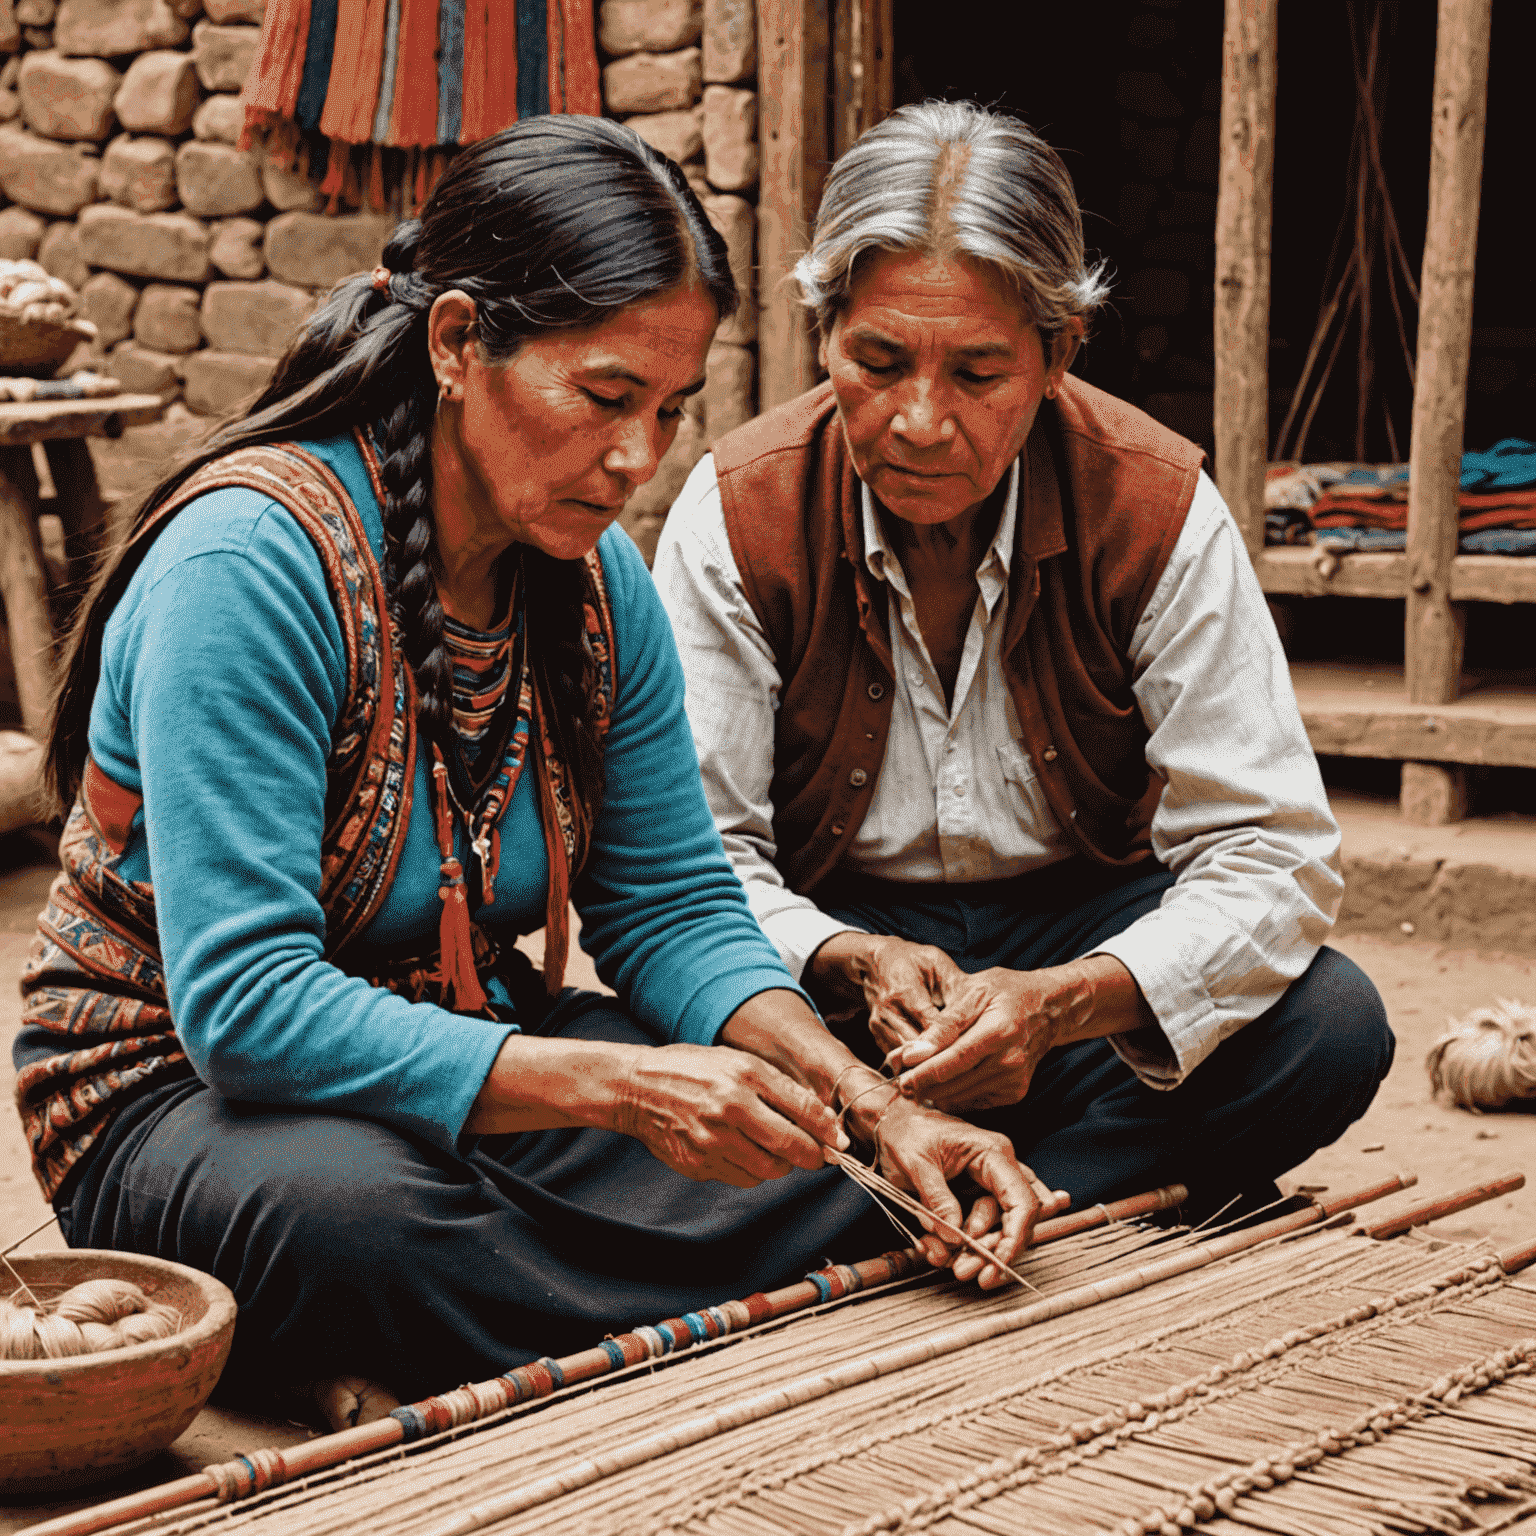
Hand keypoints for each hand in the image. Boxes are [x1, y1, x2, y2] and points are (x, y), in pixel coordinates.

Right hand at [611, 1042, 848, 1187]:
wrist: (637, 1088)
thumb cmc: (693, 1070)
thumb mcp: (739, 1062)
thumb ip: (782, 1089)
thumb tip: (824, 1122)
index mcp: (743, 1077)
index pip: (802, 1111)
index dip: (827, 1131)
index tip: (838, 1141)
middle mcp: (729, 1110)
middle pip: (791, 1149)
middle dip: (811, 1156)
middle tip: (816, 1154)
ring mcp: (712, 1142)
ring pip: (769, 1170)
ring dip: (780, 1164)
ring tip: (770, 1146)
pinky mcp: (699, 1165)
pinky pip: (742, 1178)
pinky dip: (751, 1169)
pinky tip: (741, 1150)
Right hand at [809, 932, 970, 1057]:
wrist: (877, 961)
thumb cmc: (912, 960)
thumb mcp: (936, 961)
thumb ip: (953, 985)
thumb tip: (973, 1007)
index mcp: (904, 989)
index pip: (930, 1023)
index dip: (950, 1038)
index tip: (971, 1049)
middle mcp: (887, 1010)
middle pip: (917, 1044)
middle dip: (940, 1055)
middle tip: (968, 1066)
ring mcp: (879, 1024)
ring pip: (906, 1056)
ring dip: (927, 1062)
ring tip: (953, 1069)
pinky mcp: (876, 1035)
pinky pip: (898, 1056)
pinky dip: (915, 1062)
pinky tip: (933, 1062)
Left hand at [853, 1092, 1050, 1288]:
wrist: (892, 1124)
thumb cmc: (906, 1133)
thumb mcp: (915, 1161)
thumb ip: (936, 1198)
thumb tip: (955, 1235)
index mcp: (992, 1153)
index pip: (1021, 1200)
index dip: (1015, 1236)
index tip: (998, 1264)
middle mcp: (998, 1169)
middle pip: (1012, 1221)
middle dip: (991, 1251)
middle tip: (964, 1271)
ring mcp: (987, 1186)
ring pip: (995, 1229)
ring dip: (974, 1252)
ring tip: (948, 1264)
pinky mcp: (973, 1199)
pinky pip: (975, 1228)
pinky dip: (959, 1244)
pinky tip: (938, 1251)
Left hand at [887, 956, 1150, 1113]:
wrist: (1047, 1009)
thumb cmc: (1004, 992)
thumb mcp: (972, 992)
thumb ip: (943, 1024)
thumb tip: (912, 1053)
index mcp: (999, 1030)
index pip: (954, 1060)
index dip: (924, 1072)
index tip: (899, 1077)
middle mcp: (1010, 1060)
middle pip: (956, 1083)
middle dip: (922, 1084)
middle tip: (897, 1079)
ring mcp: (1015, 1080)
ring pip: (962, 1097)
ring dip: (934, 1093)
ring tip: (914, 1083)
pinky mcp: (1015, 1092)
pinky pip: (974, 1101)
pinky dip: (954, 1096)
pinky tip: (940, 1086)